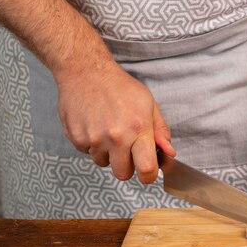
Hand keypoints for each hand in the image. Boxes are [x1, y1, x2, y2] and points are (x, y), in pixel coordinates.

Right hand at [55, 62, 175, 182]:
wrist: (85, 71)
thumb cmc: (119, 87)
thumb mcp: (148, 104)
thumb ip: (160, 131)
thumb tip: (169, 153)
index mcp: (138, 130)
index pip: (146, 169)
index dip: (149, 175)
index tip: (148, 172)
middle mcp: (116, 137)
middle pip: (123, 174)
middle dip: (127, 166)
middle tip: (126, 149)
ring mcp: (94, 139)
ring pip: (104, 163)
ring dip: (108, 154)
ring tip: (108, 131)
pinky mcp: (76, 138)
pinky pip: (87, 153)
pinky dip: (92, 144)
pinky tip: (94, 125)